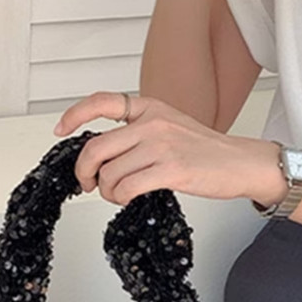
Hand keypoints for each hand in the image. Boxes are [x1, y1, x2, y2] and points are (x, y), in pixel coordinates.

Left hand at [53, 92, 286, 207]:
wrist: (241, 162)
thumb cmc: (207, 151)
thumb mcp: (171, 126)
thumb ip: (139, 132)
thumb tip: (104, 155)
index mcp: (150, 108)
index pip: (102, 102)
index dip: (74, 116)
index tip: (60, 130)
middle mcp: (152, 122)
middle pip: (95, 148)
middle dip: (84, 172)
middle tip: (88, 183)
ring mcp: (161, 146)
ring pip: (109, 174)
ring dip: (107, 191)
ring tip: (119, 195)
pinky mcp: (171, 170)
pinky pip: (126, 189)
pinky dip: (121, 199)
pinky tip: (130, 199)